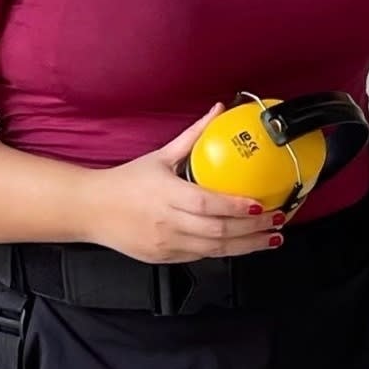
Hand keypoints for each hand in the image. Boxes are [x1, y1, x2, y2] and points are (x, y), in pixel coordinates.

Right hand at [93, 108, 286, 265]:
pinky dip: (224, 252)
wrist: (92, 210)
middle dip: (252, 229)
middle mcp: (168, 222)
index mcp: (167, 195)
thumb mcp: (160, 156)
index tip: (260, 204)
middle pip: (217, 231)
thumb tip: (218, 110)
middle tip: (277, 222)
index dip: (236, 206)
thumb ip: (193, 136)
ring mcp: (167, 244)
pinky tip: (243, 246)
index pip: (208, 204)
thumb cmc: (125, 182)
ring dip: (246, 245)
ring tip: (270, 239)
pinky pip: (201, 258)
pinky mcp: (165, 258)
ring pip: (214, 250)